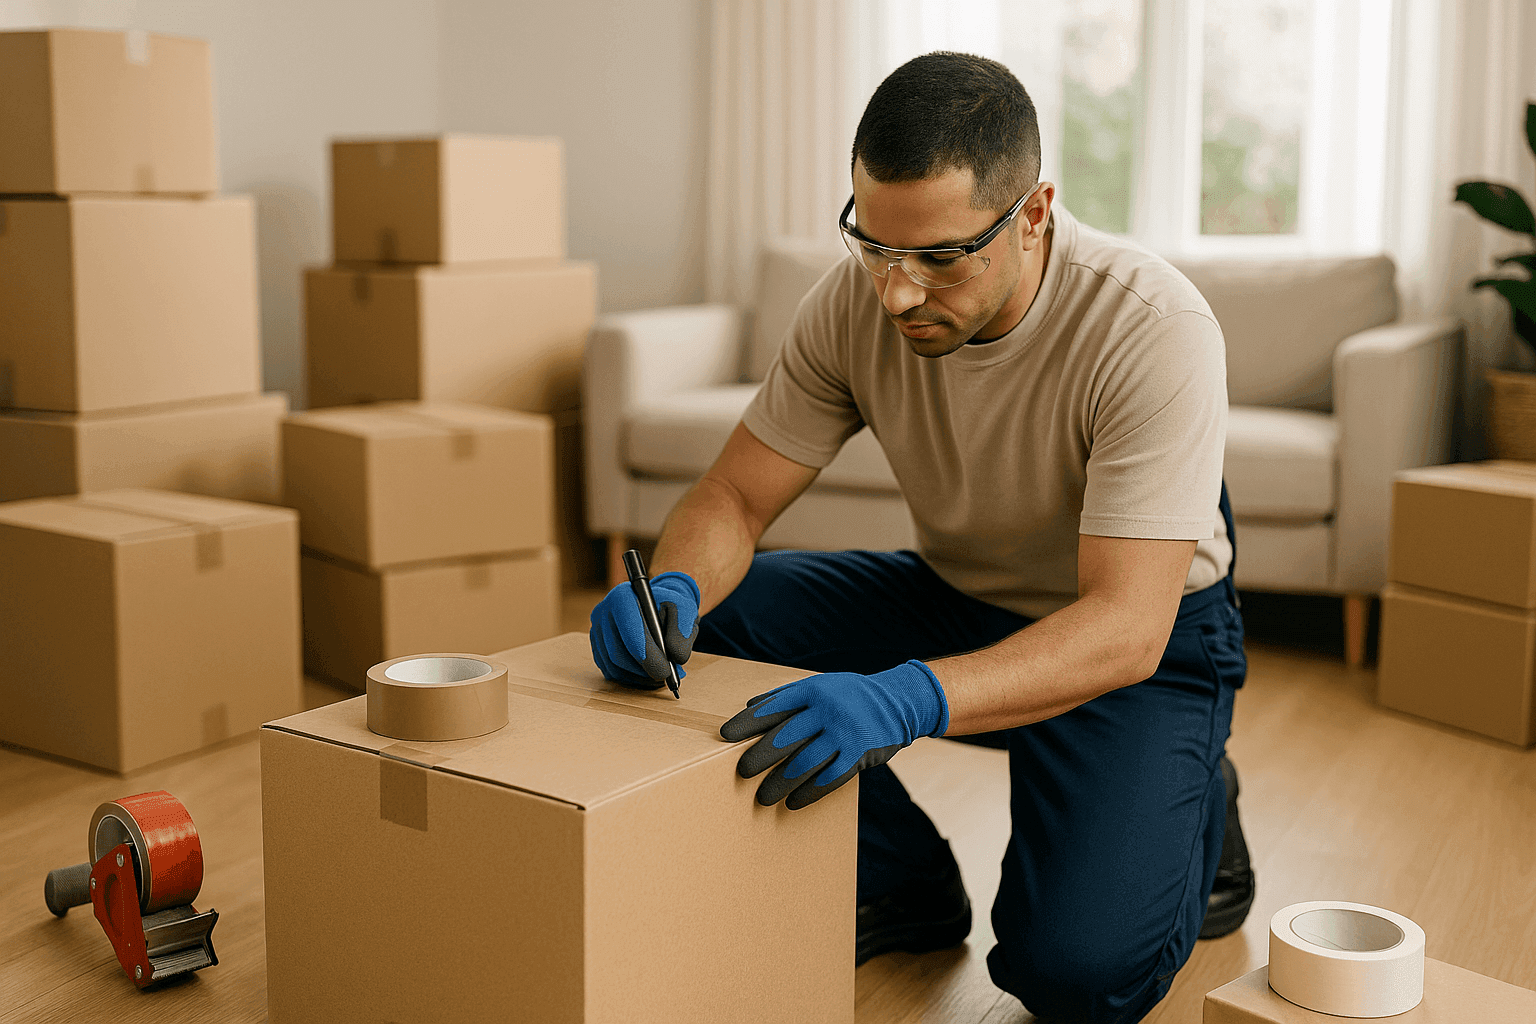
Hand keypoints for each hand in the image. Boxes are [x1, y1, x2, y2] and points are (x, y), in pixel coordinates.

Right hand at [589, 571, 700, 688]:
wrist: (659, 608)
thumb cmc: (672, 607)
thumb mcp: (685, 611)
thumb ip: (683, 631)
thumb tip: (675, 656)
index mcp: (622, 596)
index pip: (628, 627)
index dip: (646, 652)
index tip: (664, 670)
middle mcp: (603, 612)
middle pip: (617, 652)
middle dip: (644, 669)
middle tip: (667, 677)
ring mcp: (597, 632)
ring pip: (614, 666)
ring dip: (640, 677)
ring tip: (663, 676)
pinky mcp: (598, 648)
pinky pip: (611, 671)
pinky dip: (632, 678)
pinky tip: (649, 673)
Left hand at [719, 661, 948, 808]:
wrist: (898, 702)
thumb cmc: (849, 695)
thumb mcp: (820, 686)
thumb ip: (786, 695)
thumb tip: (749, 706)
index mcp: (812, 691)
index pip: (772, 707)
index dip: (747, 722)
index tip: (725, 736)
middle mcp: (826, 710)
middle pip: (784, 738)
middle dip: (759, 758)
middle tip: (741, 772)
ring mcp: (844, 733)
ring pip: (803, 763)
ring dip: (779, 784)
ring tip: (763, 797)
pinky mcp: (859, 754)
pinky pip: (828, 778)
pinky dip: (808, 793)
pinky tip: (793, 803)